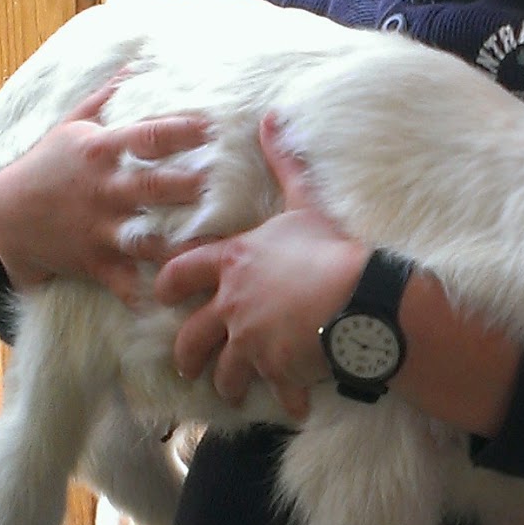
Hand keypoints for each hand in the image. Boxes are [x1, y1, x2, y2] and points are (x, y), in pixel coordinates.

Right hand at [0, 82, 209, 304]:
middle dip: (184, 186)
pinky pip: (125, 283)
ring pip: (144, 240)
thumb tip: (136, 61)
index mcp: (100, 151)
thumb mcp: (70, 125)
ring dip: (177, 245)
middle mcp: (103, 190)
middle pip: (151, 187)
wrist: (8, 217)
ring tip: (214, 249)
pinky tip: (174, 302)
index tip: (211, 125)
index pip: (145, 136)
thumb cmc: (47, 164)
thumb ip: (105, 96)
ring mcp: (100, 229)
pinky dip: (145, 295)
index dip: (178, 130)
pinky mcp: (97, 263)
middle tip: (219, 184)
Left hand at [153, 114, 365, 417]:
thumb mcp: (305, 202)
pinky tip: (296, 406)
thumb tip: (270, 118)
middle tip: (186, 363)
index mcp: (234, 262)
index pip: (181, 273)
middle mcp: (232, 304)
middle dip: (186, 353)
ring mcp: (250, 340)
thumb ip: (283, 164)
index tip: (162, 295)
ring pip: (224, 371)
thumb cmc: (332, 247)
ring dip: (226, 383)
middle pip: (191, 335)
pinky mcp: (275, 368)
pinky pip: (276, 390)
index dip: (167, 284)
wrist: (361, 296)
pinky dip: (288, 399)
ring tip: (230, 391)